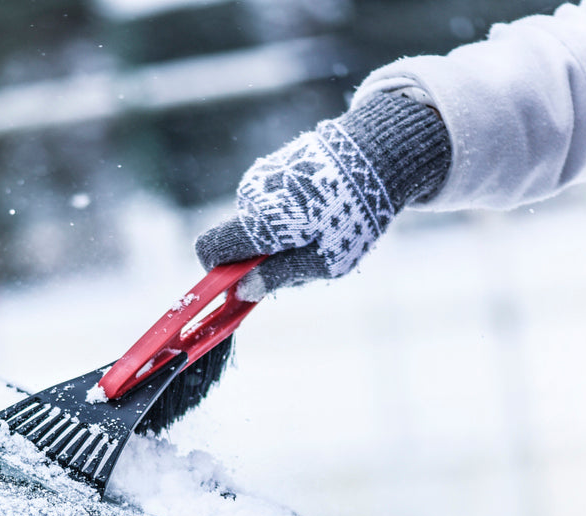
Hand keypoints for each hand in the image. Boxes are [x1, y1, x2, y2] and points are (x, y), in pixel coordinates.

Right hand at [196, 91, 449, 297]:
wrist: (377, 154)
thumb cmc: (353, 216)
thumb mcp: (323, 261)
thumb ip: (278, 276)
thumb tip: (241, 291)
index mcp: (258, 222)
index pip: (208, 249)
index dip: (218, 272)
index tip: (243, 282)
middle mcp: (250, 195)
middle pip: (237, 239)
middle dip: (260, 256)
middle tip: (304, 256)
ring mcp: (261, 176)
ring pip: (256, 221)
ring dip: (279, 234)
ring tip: (321, 227)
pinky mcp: (275, 165)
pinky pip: (270, 201)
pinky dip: (288, 213)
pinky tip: (321, 207)